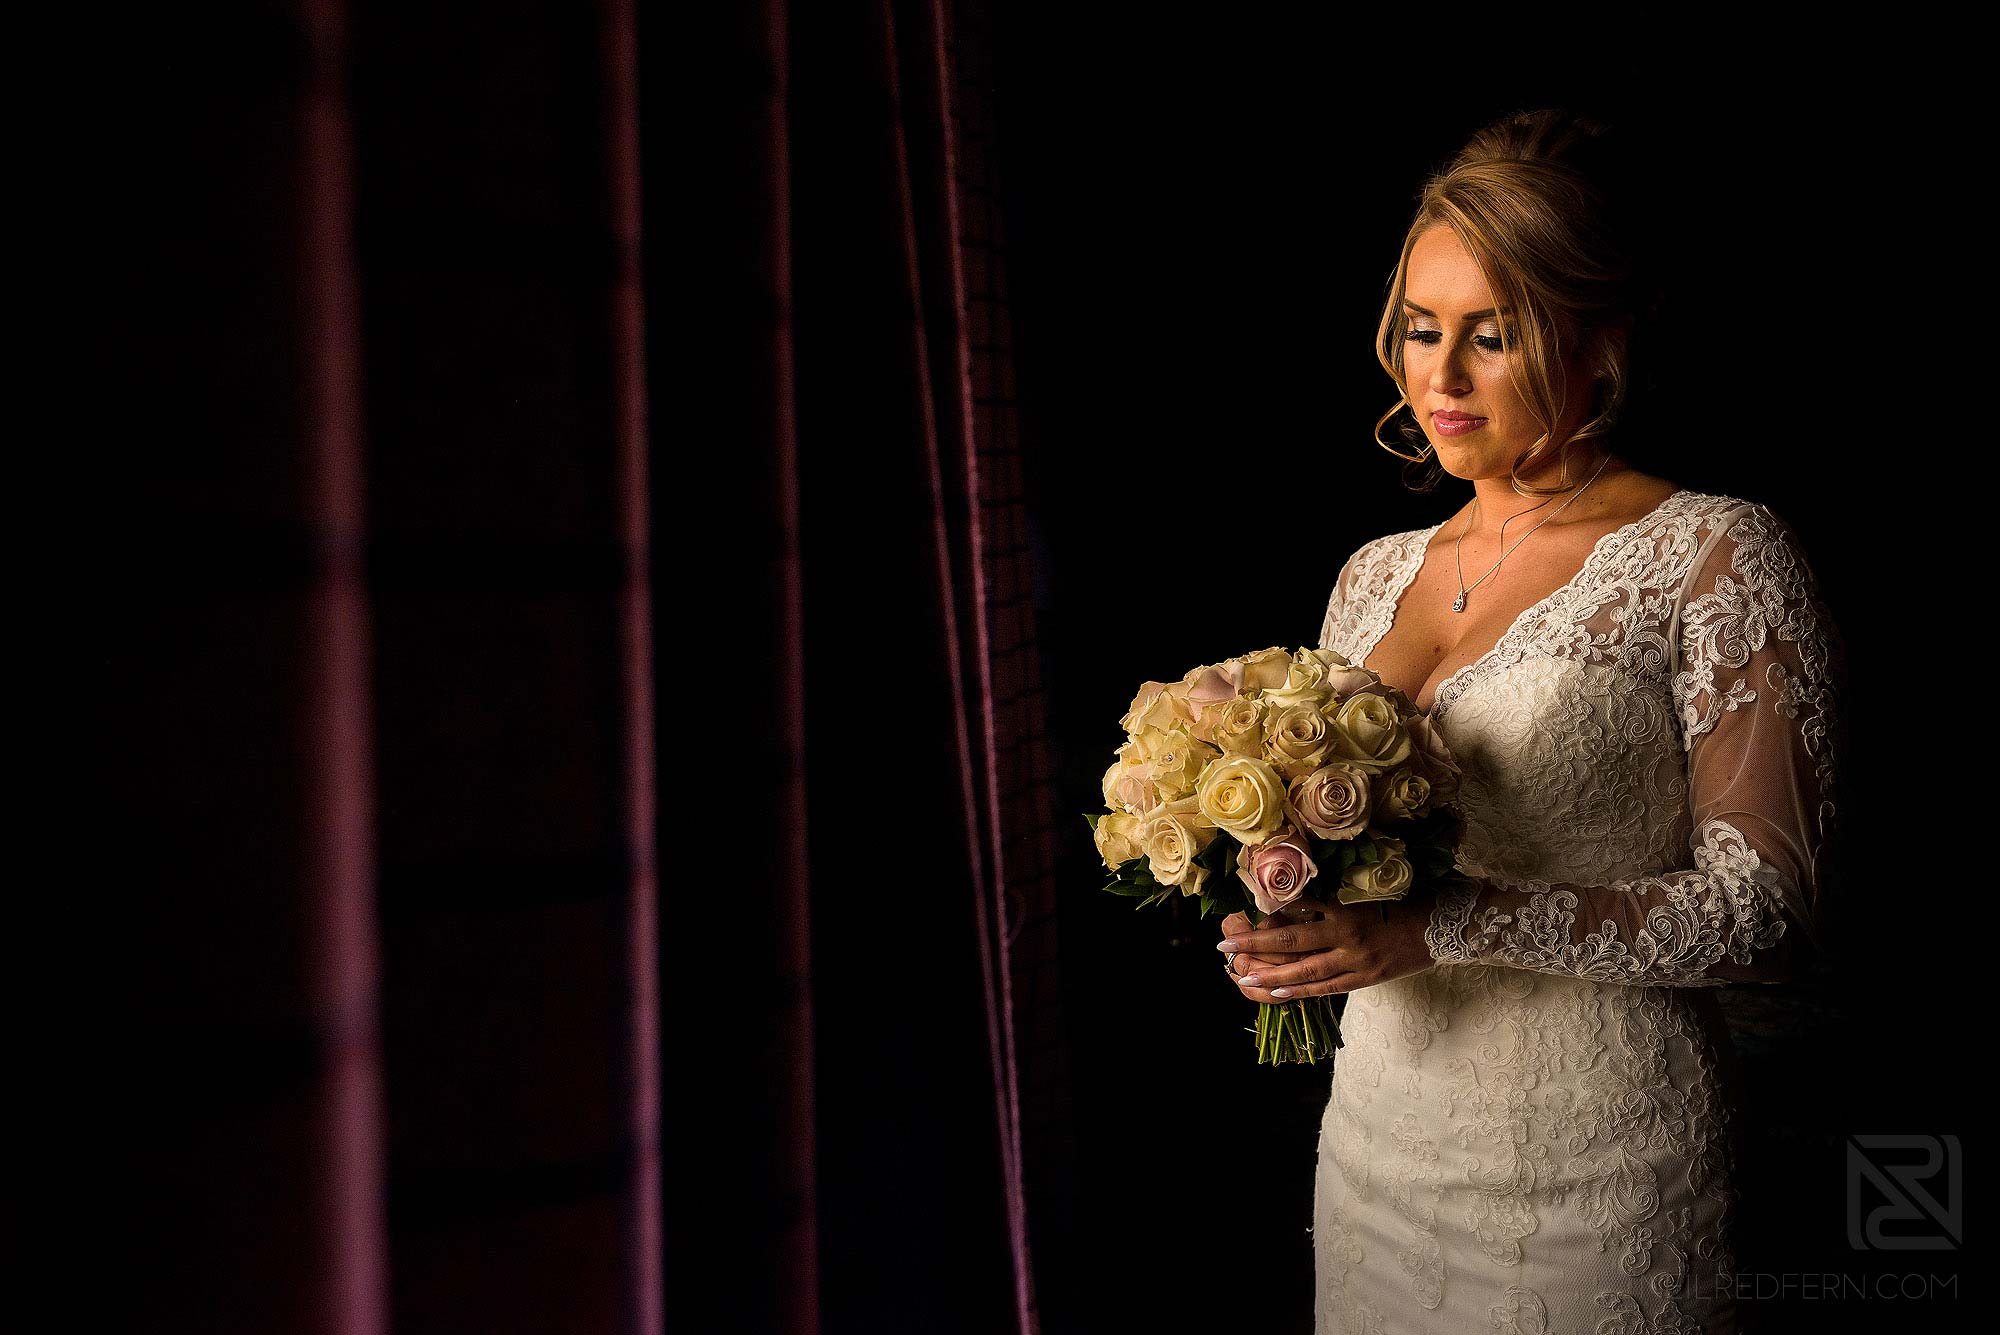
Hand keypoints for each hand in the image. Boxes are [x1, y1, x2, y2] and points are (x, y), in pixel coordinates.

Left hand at [1217, 896, 1437, 1000]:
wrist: (1444, 925)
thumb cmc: (1404, 897)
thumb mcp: (1365, 887)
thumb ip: (1330, 894)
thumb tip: (1290, 896)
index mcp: (1346, 904)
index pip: (1296, 908)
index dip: (1266, 912)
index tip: (1238, 912)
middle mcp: (1347, 933)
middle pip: (1291, 939)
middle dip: (1255, 945)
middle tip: (1224, 947)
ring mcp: (1356, 960)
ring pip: (1305, 970)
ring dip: (1271, 974)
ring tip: (1242, 975)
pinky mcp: (1366, 978)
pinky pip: (1327, 988)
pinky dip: (1301, 990)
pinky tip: (1277, 992)